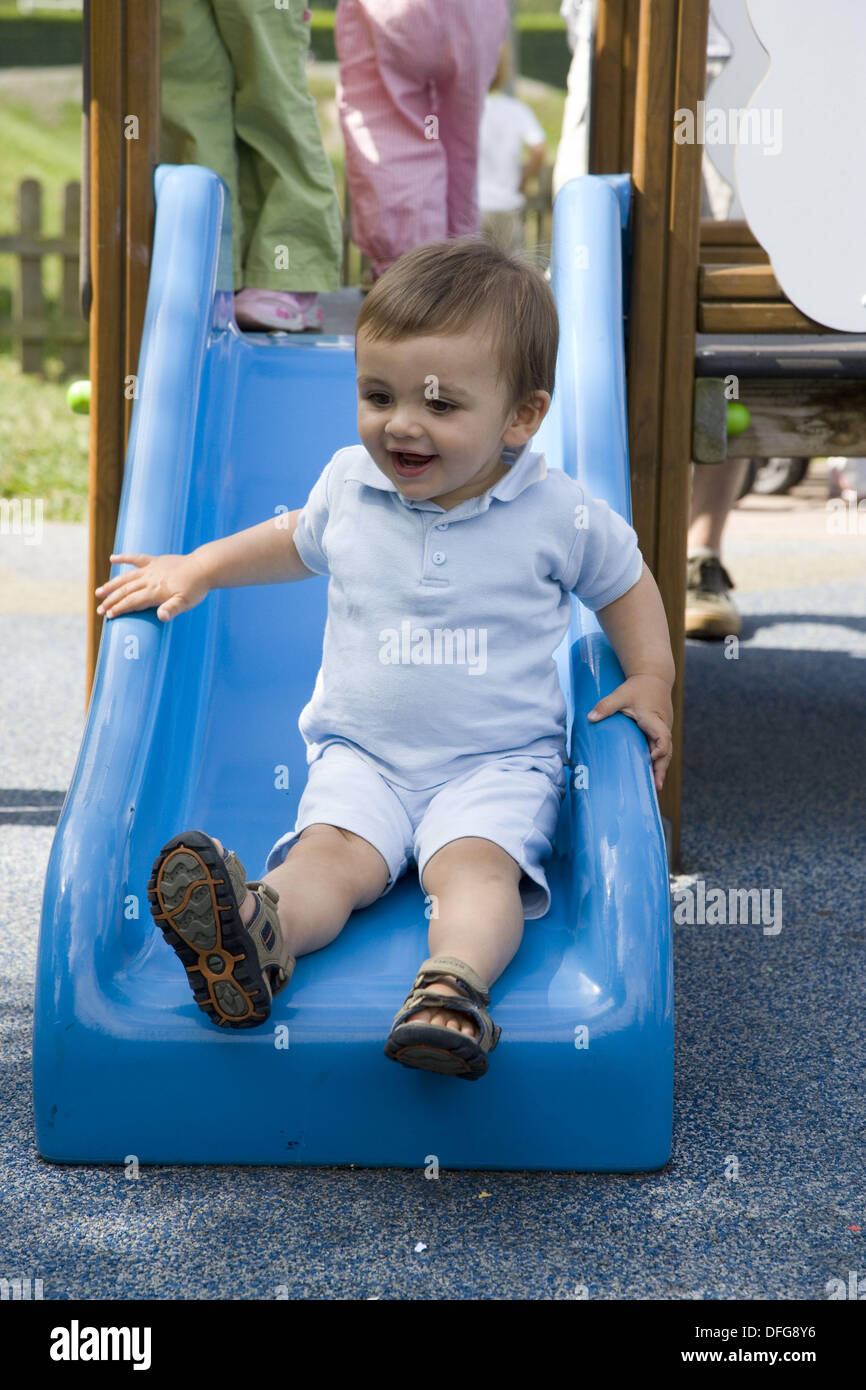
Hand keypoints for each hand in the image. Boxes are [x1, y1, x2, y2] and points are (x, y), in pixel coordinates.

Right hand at [94, 551, 210, 622]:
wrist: (204, 567)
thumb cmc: (196, 588)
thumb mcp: (186, 602)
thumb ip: (172, 609)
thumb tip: (161, 617)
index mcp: (155, 591)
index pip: (132, 602)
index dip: (119, 608)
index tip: (108, 615)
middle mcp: (149, 579)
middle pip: (126, 591)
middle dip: (111, 600)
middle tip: (99, 610)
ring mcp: (151, 569)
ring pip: (126, 577)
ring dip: (112, 584)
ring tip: (99, 591)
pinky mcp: (155, 561)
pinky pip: (136, 558)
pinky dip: (124, 558)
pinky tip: (113, 558)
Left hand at [587, 674, 673, 791]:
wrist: (654, 677)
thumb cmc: (637, 687)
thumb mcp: (620, 694)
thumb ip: (605, 706)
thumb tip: (590, 718)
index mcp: (653, 718)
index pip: (662, 736)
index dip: (659, 749)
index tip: (651, 758)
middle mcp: (662, 726)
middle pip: (666, 750)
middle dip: (661, 768)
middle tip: (656, 786)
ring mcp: (663, 729)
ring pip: (665, 752)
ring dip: (661, 768)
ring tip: (655, 787)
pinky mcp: (660, 731)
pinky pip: (661, 749)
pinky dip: (659, 762)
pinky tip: (653, 775)